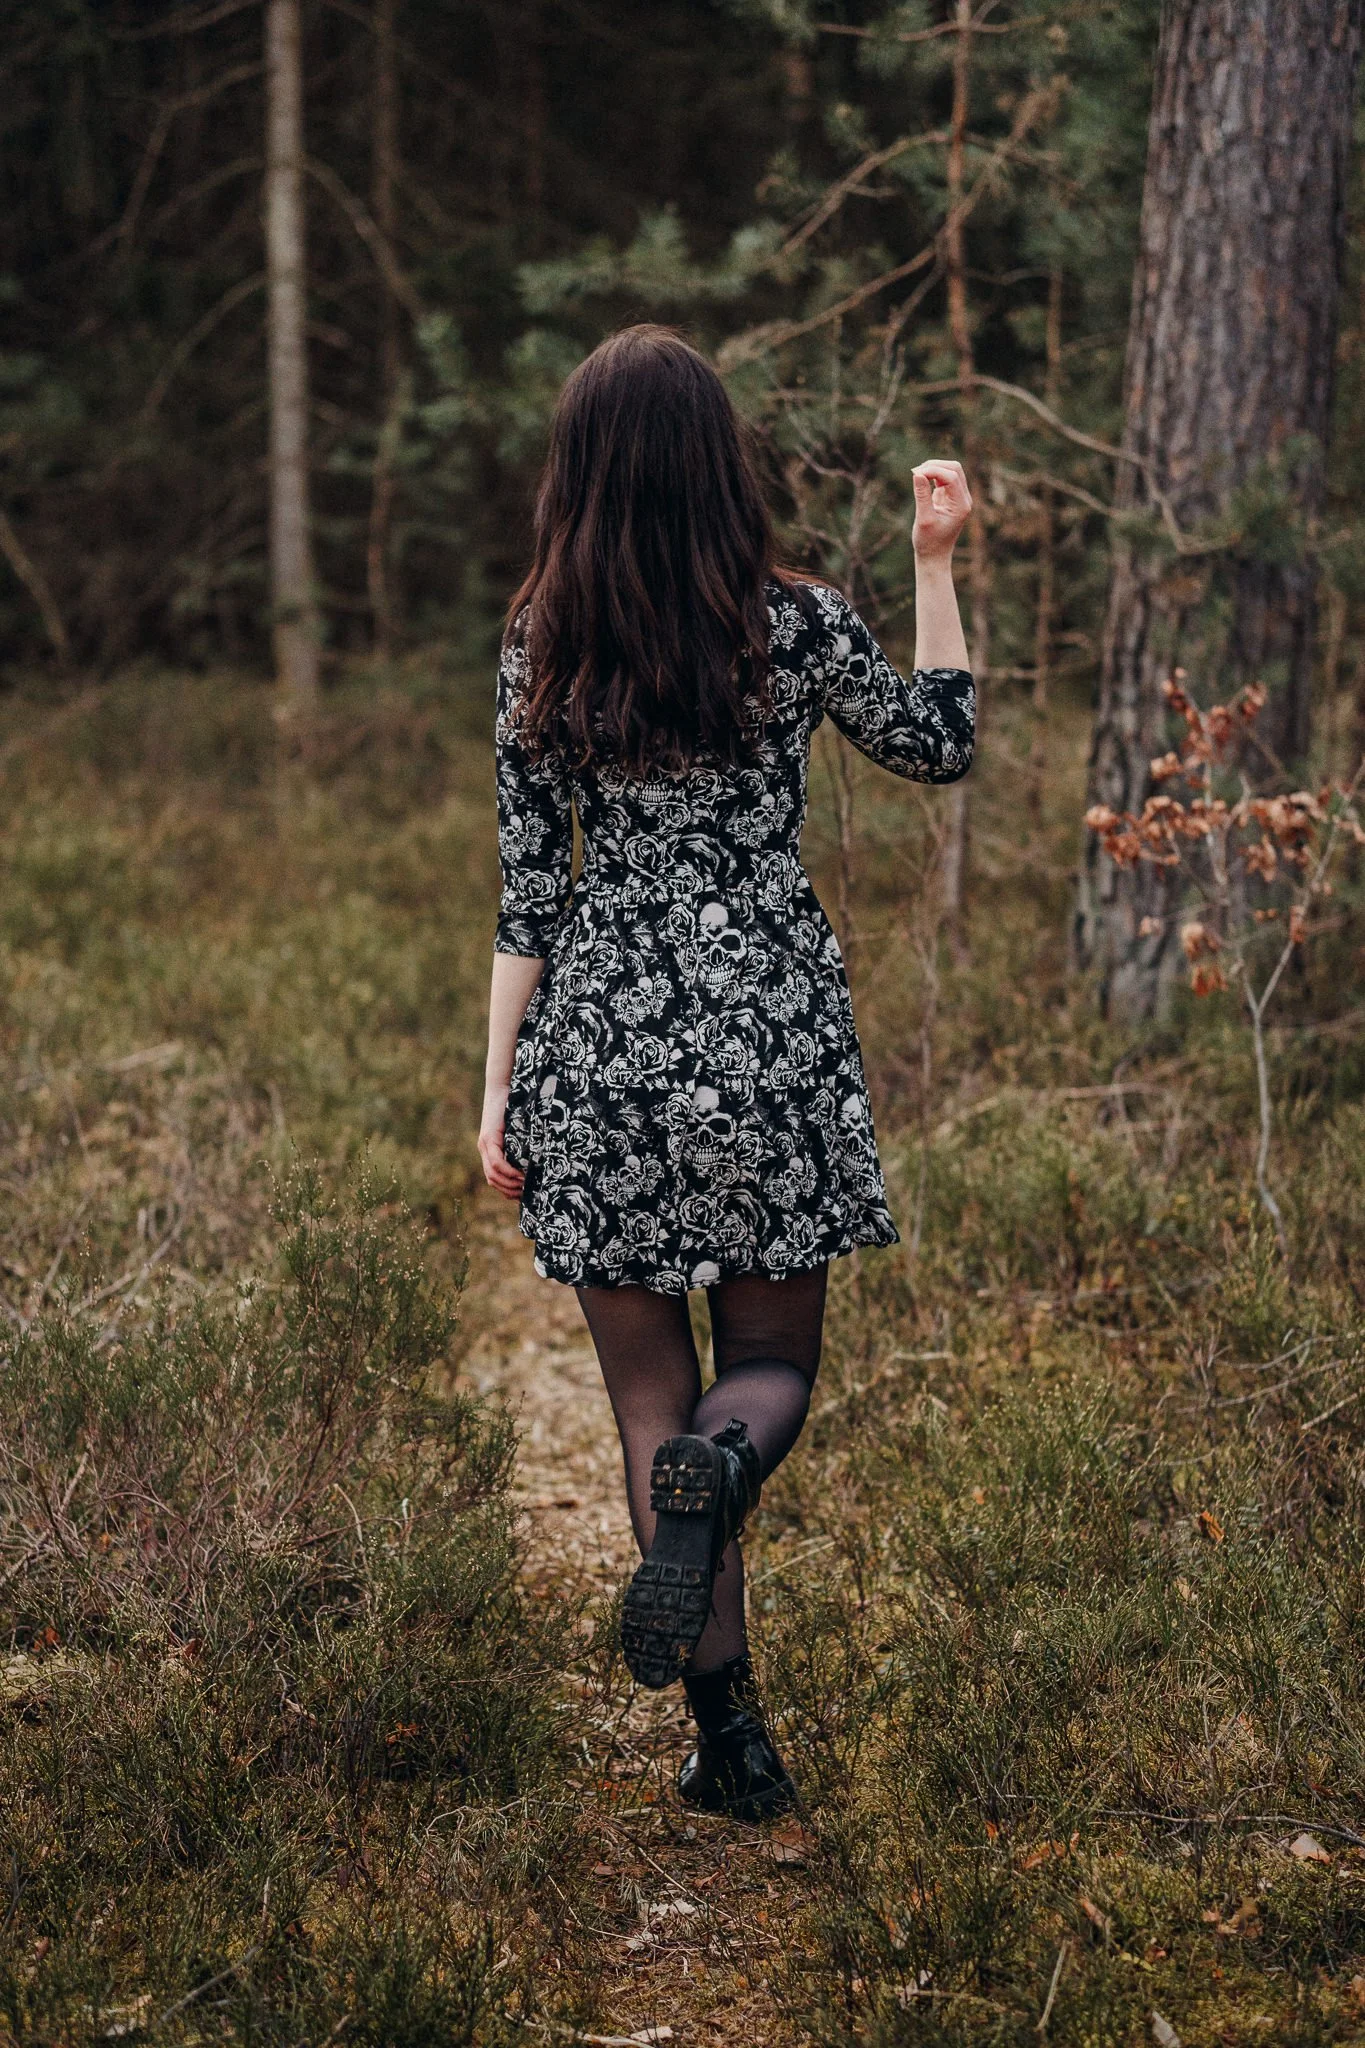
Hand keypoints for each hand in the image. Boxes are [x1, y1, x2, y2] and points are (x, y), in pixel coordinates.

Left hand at [478, 1082, 524, 1198]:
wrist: (502, 1087)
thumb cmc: (513, 1105)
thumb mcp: (517, 1130)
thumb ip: (520, 1144)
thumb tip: (536, 1159)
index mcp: (489, 1149)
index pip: (494, 1178)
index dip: (507, 1190)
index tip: (522, 1195)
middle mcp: (484, 1149)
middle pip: (492, 1180)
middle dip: (509, 1191)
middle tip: (525, 1195)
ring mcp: (485, 1144)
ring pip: (493, 1175)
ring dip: (509, 1184)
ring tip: (525, 1187)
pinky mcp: (489, 1138)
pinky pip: (496, 1162)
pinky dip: (508, 1171)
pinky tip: (519, 1175)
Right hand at [912, 459, 972, 561]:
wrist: (934, 555)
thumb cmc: (929, 542)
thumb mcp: (923, 519)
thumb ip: (922, 495)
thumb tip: (917, 473)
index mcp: (961, 505)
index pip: (951, 477)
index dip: (933, 470)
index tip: (915, 474)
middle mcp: (964, 499)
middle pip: (954, 468)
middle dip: (935, 466)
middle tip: (915, 472)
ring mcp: (959, 497)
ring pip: (951, 470)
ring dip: (934, 468)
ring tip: (916, 475)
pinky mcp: (951, 496)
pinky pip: (945, 477)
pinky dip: (933, 475)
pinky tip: (921, 481)